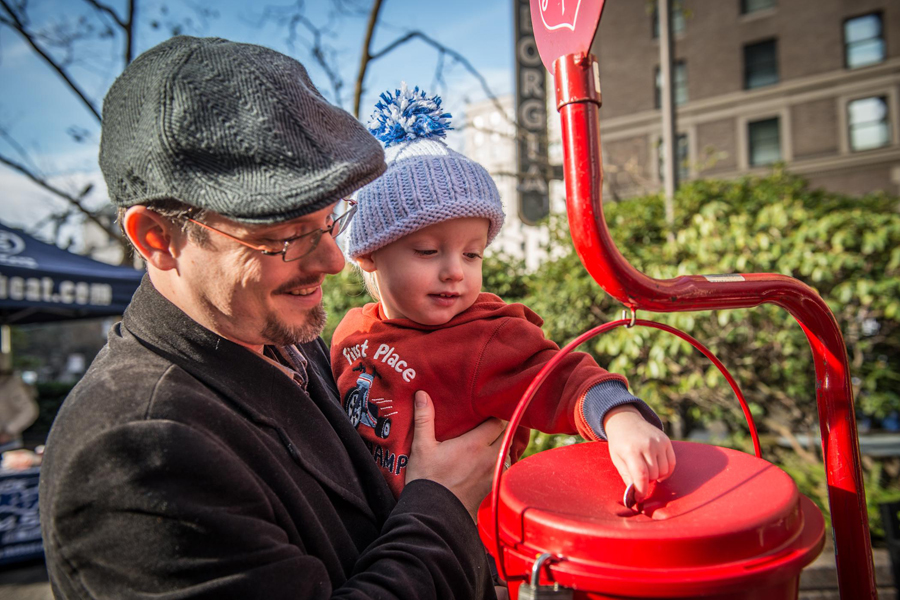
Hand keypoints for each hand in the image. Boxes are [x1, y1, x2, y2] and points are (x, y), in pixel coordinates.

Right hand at [406, 390, 506, 518]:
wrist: (433, 515)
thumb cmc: (427, 480)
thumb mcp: (421, 447)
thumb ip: (424, 419)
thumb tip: (422, 394)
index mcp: (474, 444)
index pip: (499, 421)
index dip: (496, 412)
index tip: (490, 407)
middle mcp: (489, 458)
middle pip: (508, 434)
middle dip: (503, 426)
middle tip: (493, 419)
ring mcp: (493, 474)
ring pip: (507, 451)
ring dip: (503, 443)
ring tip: (493, 438)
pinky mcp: (492, 487)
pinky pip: (503, 468)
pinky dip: (500, 460)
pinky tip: (490, 459)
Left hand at [604, 405, 675, 500]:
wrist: (626, 421)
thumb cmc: (620, 443)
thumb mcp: (617, 459)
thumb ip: (627, 476)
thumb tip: (635, 494)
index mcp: (631, 450)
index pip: (641, 475)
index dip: (642, 490)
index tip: (639, 498)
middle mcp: (647, 445)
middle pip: (653, 474)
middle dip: (647, 481)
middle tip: (640, 477)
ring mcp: (658, 442)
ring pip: (663, 471)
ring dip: (656, 476)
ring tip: (647, 470)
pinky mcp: (666, 441)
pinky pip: (672, 463)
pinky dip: (666, 471)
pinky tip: (658, 469)